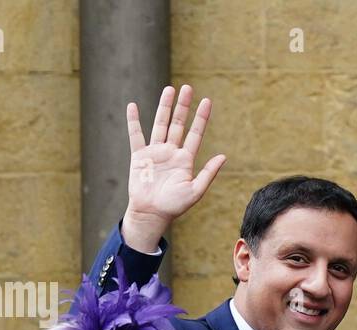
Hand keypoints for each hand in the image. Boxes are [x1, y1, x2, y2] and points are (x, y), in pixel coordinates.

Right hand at [122, 84, 226, 252]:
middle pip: (178, 124)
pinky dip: (133, 121)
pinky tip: (133, 106)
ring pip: (160, 124)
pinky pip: (135, 135)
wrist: (152, 214)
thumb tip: (224, 156)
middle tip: (188, 87)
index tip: (207, 101)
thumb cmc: (174, 206)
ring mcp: (155, 152)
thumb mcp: (195, 191)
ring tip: (169, 89)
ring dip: (164, 107)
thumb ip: (208, 173)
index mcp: (185, 159)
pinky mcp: (139, 156)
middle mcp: (171, 152)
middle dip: (183, 106)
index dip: (201, 118)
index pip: (195, 134)